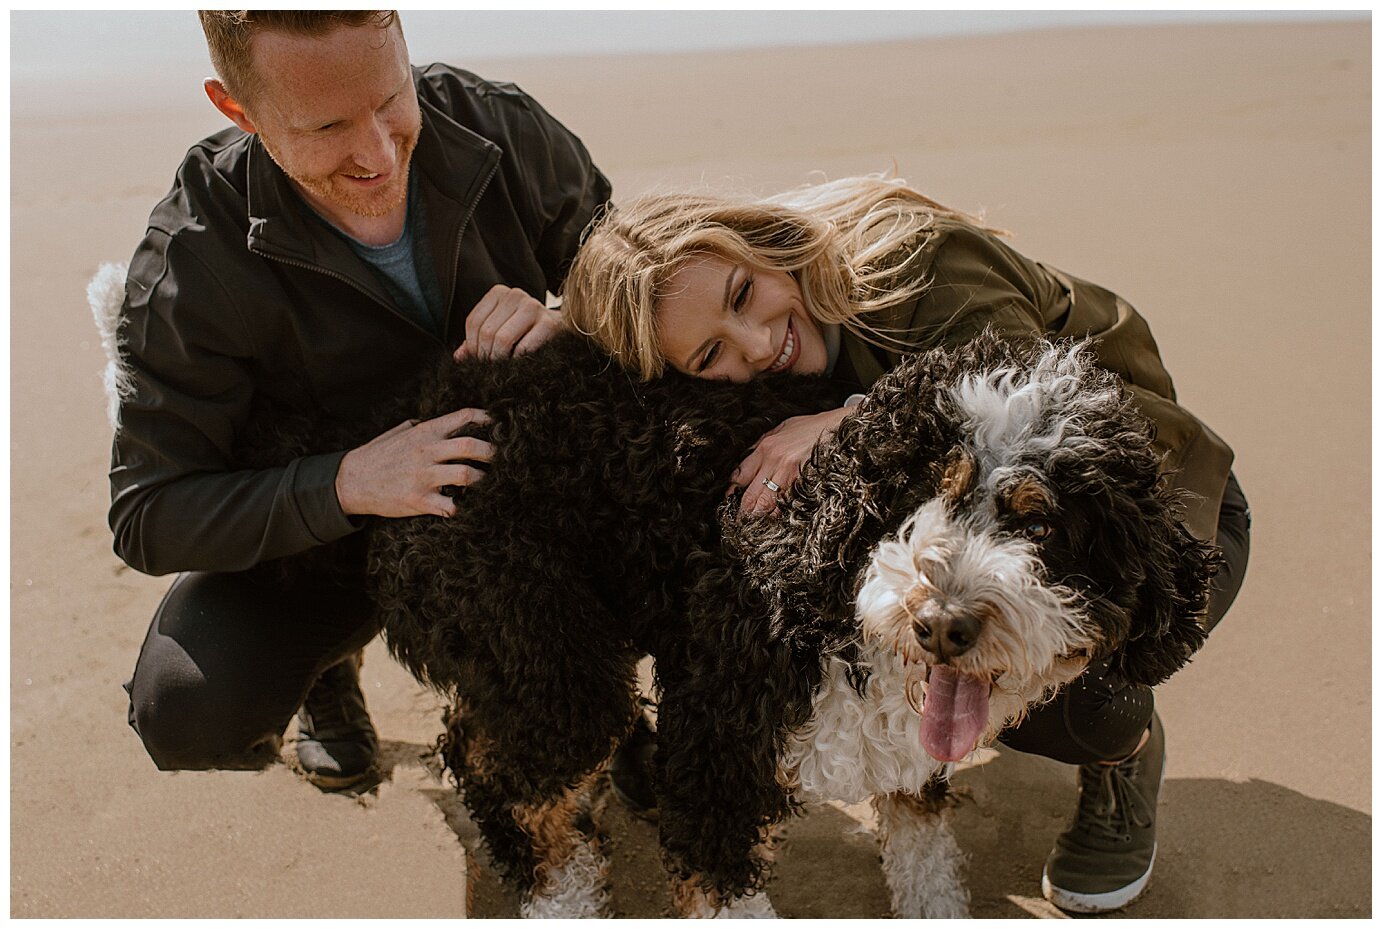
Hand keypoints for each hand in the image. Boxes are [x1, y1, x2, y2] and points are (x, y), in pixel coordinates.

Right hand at [335, 408, 492, 517]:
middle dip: (493, 452)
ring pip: (467, 474)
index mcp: (425, 432)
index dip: (486, 419)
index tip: (499, 425)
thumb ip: (423, 426)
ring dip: (482, 480)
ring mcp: (423, 476)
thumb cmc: (378, 455)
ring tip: (487, 483)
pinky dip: (461, 507)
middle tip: (503, 459)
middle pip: (471, 445)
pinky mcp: (419, 499)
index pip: (463, 417)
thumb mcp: (400, 432)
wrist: (352, 480)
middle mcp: (427, 451)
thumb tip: (443, 422)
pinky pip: (450, 505)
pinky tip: (463, 506)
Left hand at [453, 284, 561, 360]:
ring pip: (502, 339)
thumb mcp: (499, 329)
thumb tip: (459, 357)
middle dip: (485, 355)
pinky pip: (524, 347)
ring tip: (501, 367)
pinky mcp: (549, 323)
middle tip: (489, 368)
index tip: (478, 359)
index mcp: (499, 293)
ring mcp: (534, 307)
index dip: (472, 346)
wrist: (561, 330)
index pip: (474, 321)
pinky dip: (517, 361)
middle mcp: (515, 295)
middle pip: (487, 331)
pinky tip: (518, 365)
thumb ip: (477, 340)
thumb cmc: (525, 331)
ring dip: (499, 359)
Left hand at [730, 407, 851, 513]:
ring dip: (758, 517)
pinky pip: (786, 504)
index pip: (739, 475)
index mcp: (765, 447)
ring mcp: (789, 472)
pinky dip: (780, 515)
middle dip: (743, 511)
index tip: (730, 499)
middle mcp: (774, 460)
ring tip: (753, 526)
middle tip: (739, 521)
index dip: (733, 491)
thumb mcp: (782, 428)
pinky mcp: (804, 481)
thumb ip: (763, 444)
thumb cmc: (812, 427)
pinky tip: (775, 520)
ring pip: (765, 503)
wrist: (839, 426)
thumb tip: (747, 458)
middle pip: (750, 494)